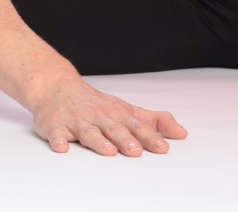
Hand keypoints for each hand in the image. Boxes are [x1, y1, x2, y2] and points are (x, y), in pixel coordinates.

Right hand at [28, 76, 187, 155]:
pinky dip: (58, 140)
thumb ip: (154, 122)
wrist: (57, 86)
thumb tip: (181, 133)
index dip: (150, 137)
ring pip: (89, 132)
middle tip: (136, 151)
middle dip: (126, 139)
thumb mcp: (127, 110)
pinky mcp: (55, 125)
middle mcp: (99, 116)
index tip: (163, 147)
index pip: (137, 126)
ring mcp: (77, 121)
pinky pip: (56, 134)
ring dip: (98, 141)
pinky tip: (62, 148)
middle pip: (114, 129)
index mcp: (118, 114)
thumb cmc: (97, 104)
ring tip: (108, 151)